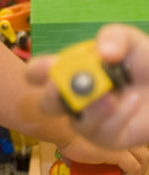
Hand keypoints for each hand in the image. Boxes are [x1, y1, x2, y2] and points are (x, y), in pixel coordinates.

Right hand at [28, 24, 148, 149]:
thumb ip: (114, 36)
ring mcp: (89, 120)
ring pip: (76, 123)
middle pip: (47, 105)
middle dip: (55, 96)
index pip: (39, 73)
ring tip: (113, 95)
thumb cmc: (145, 63)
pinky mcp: (108, 138)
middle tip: (72, 87)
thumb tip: (102, 53)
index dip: (36, 72)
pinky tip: (134, 100)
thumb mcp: (131, 42)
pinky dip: (118, 116)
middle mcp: (74, 97)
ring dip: (93, 108)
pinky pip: (103, 134)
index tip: (47, 68)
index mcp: (71, 71)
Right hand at [56, 136, 148, 174]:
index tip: (126, 168)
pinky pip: (134, 169)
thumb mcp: (76, 144)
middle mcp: (121, 136)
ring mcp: (122, 144)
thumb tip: (70, 162)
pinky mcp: (119, 154)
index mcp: (114, 132)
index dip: (134, 156)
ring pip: (144, 158)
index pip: (134, 142)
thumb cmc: (66, 134)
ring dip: (139, 172)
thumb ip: (78, 152)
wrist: (64, 132)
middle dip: (141, 165)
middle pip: (143, 149)